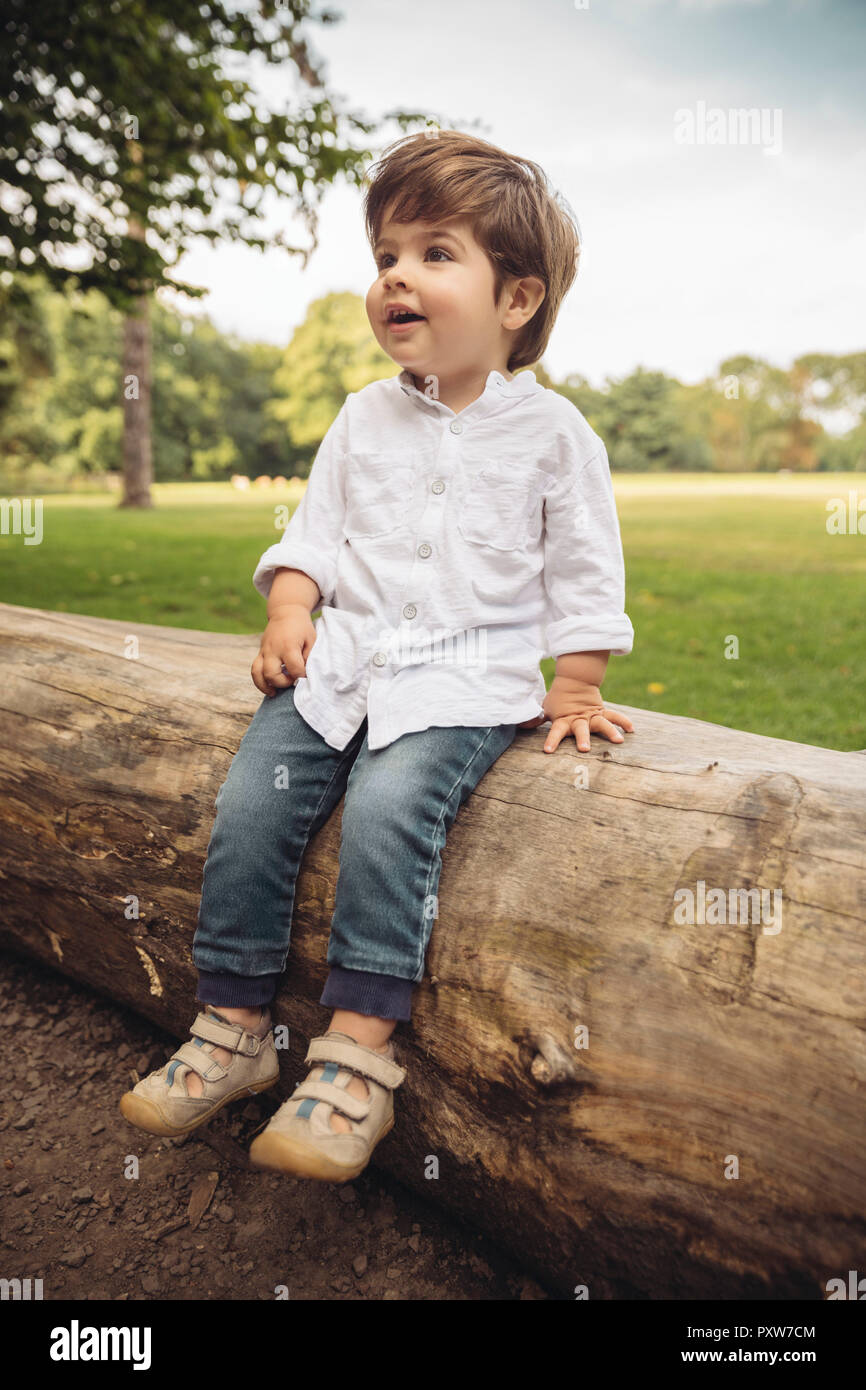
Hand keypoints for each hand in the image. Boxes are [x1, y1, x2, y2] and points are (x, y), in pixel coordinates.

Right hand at [251, 608, 316, 696]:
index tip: (307, 677)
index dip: (302, 676)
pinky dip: (259, 681)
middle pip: (272, 674)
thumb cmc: (301, 627)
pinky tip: (268, 688)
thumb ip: (310, 656)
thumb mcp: (312, 639)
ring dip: (266, 686)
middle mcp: (273, 649)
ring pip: (258, 674)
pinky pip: (254, 670)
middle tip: (292, 682)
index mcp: (288, 645)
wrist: (285, 612)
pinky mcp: (260, 653)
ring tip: (274, 693)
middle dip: (283, 683)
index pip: (295, 669)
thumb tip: (306, 674)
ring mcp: (264, 651)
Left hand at [518, 676, 634, 752]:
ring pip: (601, 723)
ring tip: (619, 740)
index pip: (555, 731)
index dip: (551, 740)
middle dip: (582, 739)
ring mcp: (592, 715)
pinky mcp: (602, 712)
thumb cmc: (558, 698)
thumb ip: (536, 719)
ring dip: (610, 731)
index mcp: (563, 719)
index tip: (548, 750)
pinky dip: (623, 721)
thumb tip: (520, 726)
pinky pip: (614, 716)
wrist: (574, 680)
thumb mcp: (545, 708)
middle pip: (580, 729)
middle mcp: (578, 719)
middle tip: (584, 749)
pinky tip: (631, 729)